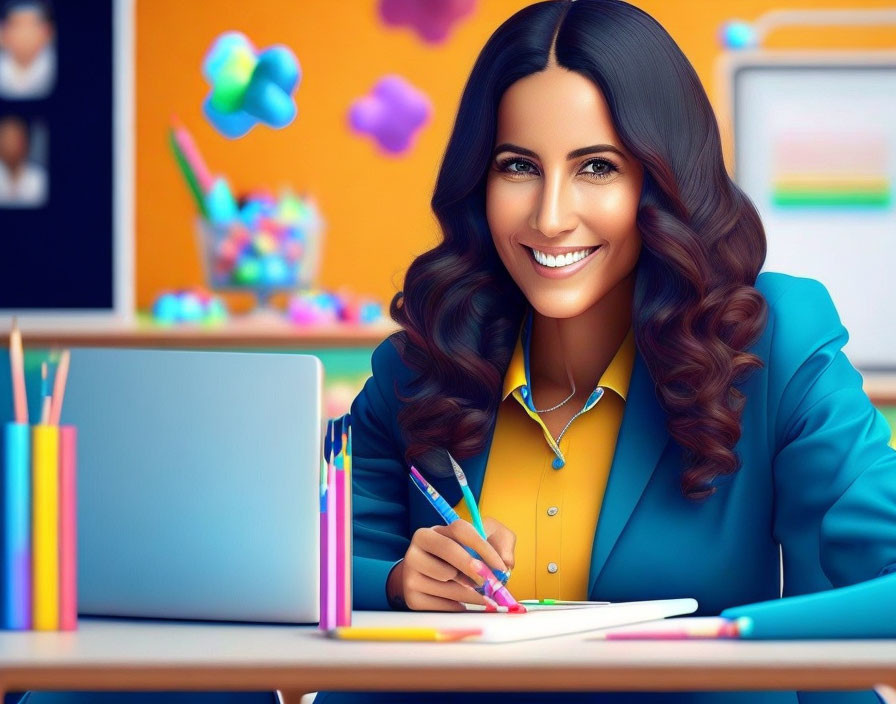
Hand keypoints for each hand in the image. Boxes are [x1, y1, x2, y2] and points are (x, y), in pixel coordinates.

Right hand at [387, 517, 514, 610]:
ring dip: (470, 591)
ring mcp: (411, 574)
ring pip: (447, 581)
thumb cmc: (457, 560)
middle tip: (491, 582)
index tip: (501, 567)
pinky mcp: (412, 598)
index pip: (460, 529)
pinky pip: (442, 604)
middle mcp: (415, 549)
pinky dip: (458, 606)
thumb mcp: (480, 545)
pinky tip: (462, 603)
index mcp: (432, 532)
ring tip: (480, 594)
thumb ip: (501, 544)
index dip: (483, 547)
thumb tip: (507, 562)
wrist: (425, 582)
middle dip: (475, 567)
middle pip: (450, 550)